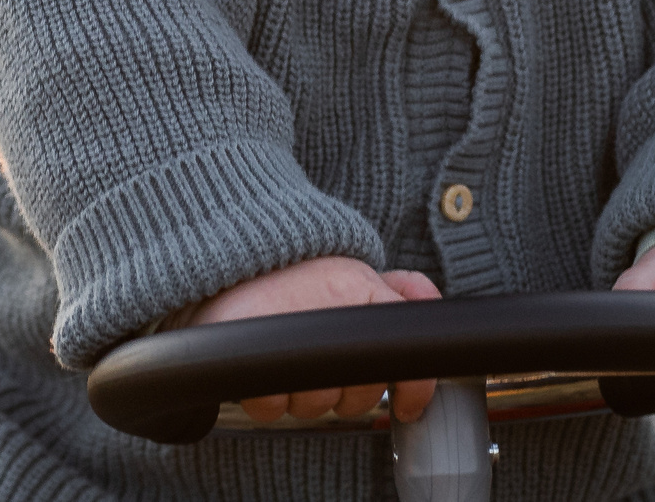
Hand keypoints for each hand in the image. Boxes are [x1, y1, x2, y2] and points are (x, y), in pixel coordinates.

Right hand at [186, 257, 442, 425]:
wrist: (227, 246)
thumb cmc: (290, 263)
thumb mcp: (350, 266)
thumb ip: (395, 288)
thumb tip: (428, 301)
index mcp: (364, 292)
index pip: (409, 363)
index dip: (414, 392)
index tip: (408, 406)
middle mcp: (338, 315)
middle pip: (359, 397)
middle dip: (345, 391)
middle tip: (324, 363)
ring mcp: (299, 341)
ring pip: (316, 406)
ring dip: (301, 393)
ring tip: (287, 354)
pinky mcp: (258, 360)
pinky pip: (272, 407)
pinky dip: (266, 396)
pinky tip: (263, 362)